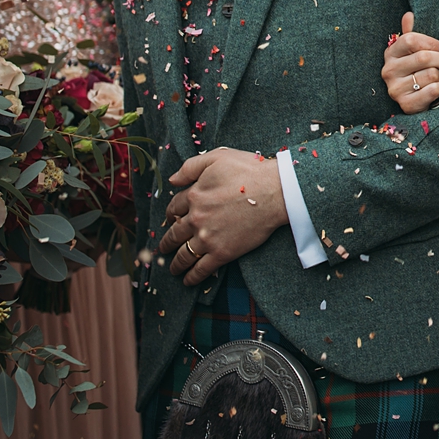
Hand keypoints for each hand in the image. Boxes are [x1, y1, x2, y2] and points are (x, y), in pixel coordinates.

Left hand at [158, 148, 287, 286]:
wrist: (276, 191)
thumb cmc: (250, 171)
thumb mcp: (217, 157)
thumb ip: (190, 167)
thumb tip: (172, 180)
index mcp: (194, 195)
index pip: (174, 208)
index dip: (171, 215)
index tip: (171, 220)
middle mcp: (196, 218)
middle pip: (174, 234)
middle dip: (167, 243)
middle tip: (163, 249)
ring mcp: (208, 238)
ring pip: (184, 254)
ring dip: (175, 263)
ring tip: (172, 268)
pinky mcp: (222, 252)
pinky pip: (201, 269)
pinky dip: (192, 277)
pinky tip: (187, 280)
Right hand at [382, 11, 438, 115]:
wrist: (416, 101)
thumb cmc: (416, 71)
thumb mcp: (412, 52)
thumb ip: (410, 33)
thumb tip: (409, 15)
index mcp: (390, 53)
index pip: (410, 39)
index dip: (431, 41)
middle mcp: (389, 71)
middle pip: (423, 57)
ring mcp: (395, 89)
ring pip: (431, 74)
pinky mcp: (406, 104)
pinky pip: (433, 90)